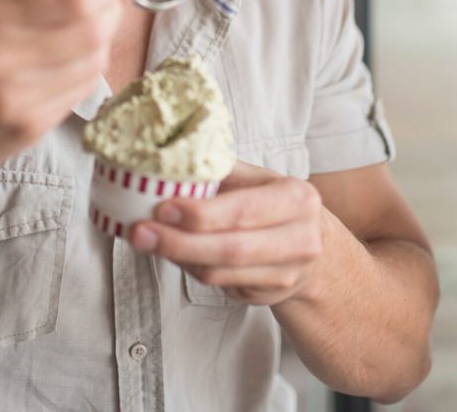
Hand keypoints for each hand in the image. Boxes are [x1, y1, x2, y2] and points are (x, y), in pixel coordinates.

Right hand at [0, 0, 121, 169]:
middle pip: (95, 30)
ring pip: (94, 62)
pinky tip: (59, 67)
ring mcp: (14, 97)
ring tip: (73, 38)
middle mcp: (0, 54)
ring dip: (97, 44)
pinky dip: (82, 73)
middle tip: (97, 8)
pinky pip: (81, 93)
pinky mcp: (26, 128)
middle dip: (108, 13)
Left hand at [129, 161, 325, 305]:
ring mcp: (285, 275)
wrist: (316, 248)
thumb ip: (224, 169)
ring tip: (147, 240)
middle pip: (230, 249)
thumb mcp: (261, 178)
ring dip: (178, 257)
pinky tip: (173, 252)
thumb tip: (175, 158)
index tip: (162, 208)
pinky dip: (190, 268)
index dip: (200, 213)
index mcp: (297, 199)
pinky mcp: (266, 297)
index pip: (243, 210)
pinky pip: (219, 285)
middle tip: (140, 232)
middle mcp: (299, 240)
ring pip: (220, 273)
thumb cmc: (278, 204)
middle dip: (178, 242)